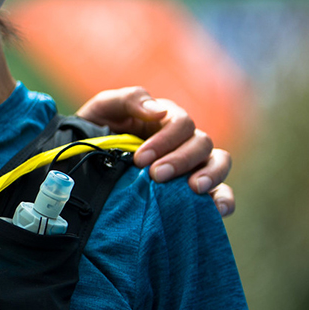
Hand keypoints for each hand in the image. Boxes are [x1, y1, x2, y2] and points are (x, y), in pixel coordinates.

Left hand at [75, 87, 233, 216]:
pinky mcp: (194, 189)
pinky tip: (218, 210)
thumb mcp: (106, 107)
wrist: (84, 158)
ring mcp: (193, 164)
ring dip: (211, 174)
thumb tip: (158, 111)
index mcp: (167, 119)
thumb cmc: (97, 129)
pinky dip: (224, 199)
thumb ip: (130, 100)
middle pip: (201, 143)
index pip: (181, 124)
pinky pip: (221, 192)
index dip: (165, 140)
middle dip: (180, 159)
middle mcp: (184, 140)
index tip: (141, 159)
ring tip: (194, 188)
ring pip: (218, 162)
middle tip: (157, 175)